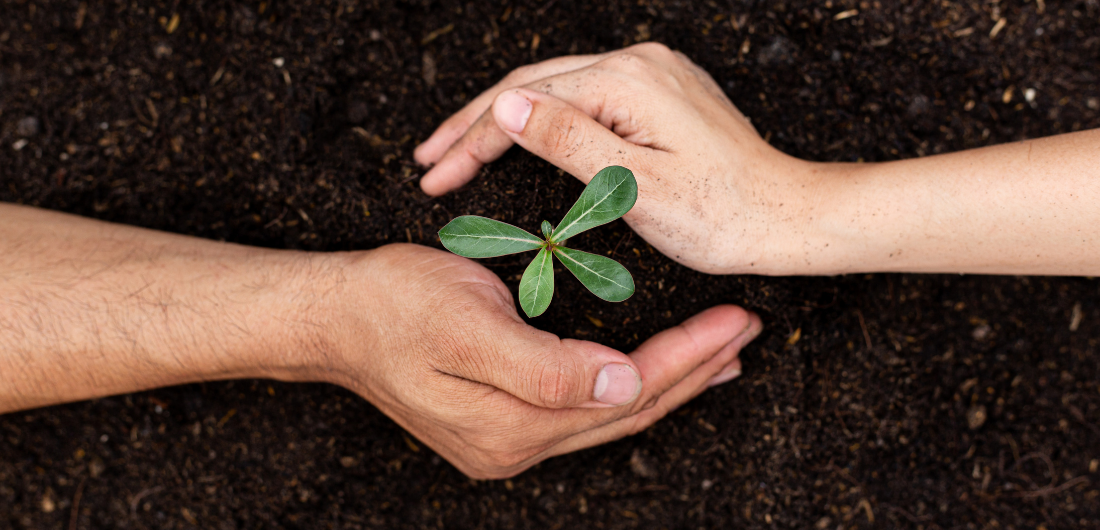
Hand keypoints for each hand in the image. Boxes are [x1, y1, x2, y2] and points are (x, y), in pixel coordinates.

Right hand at [315, 244, 761, 477]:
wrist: (333, 319)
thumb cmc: (393, 305)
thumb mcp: (465, 323)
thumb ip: (544, 366)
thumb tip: (623, 388)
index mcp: (511, 425)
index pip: (625, 395)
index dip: (684, 357)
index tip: (732, 320)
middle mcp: (514, 446)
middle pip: (627, 412)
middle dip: (692, 370)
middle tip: (744, 329)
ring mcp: (506, 441)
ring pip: (608, 415)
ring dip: (668, 382)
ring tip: (719, 355)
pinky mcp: (500, 423)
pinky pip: (581, 410)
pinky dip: (625, 386)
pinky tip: (647, 370)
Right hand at [414, 43, 820, 274]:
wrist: (790, 217)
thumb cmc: (722, 216)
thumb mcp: (634, 187)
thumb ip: (566, 140)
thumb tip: (504, 106)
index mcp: (627, 82)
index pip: (525, 103)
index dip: (472, 141)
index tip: (434, 177)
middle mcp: (639, 63)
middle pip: (534, 85)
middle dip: (474, 123)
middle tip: (428, 160)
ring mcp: (652, 74)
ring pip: (557, 88)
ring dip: (505, 119)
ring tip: (458, 150)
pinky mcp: (660, 94)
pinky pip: (586, 96)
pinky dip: (545, 118)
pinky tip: (520, 135)